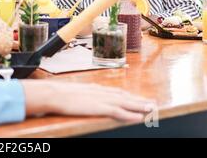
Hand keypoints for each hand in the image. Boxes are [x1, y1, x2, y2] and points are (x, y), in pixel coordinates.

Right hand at [23, 80, 155, 122]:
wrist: (54, 93)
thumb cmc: (60, 94)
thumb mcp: (74, 91)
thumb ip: (83, 94)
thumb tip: (85, 97)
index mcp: (95, 89)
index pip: (116, 92)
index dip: (129, 95)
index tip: (137, 97)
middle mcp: (101, 92)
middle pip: (125, 96)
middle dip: (139, 100)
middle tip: (152, 103)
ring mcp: (101, 100)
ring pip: (126, 103)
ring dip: (139, 106)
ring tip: (151, 109)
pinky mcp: (100, 108)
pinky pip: (118, 112)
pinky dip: (129, 114)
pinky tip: (138, 117)